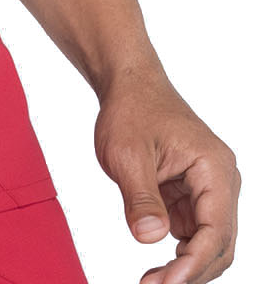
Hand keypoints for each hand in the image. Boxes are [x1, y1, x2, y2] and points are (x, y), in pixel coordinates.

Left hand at [93, 63, 240, 282]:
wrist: (128, 85)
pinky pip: (195, 236)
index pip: (215, 231)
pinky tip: (156, 268)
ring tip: (151, 281)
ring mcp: (209, 191)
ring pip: (210, 245)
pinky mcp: (193, 197)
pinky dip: (180, 257)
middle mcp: (221, 182)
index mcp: (214, 168)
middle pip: (220, 245)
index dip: (193, 264)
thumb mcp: (127, 153)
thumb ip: (140, 197)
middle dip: (190, 273)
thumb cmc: (131, 109)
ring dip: (186, 269)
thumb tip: (149, 239)